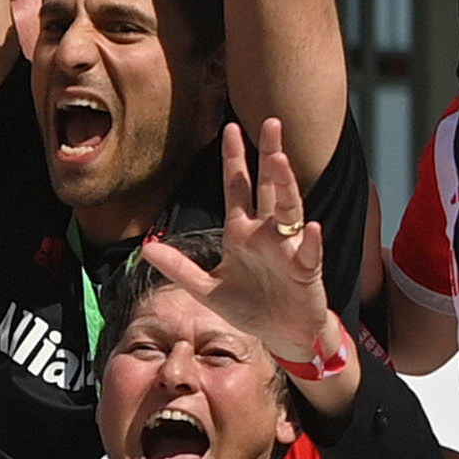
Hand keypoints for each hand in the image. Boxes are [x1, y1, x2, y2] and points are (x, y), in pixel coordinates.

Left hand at [133, 119, 334, 362]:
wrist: (282, 336)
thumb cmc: (250, 307)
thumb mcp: (207, 289)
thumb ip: (179, 268)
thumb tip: (146, 247)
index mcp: (242, 233)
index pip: (237, 188)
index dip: (234, 159)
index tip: (230, 128)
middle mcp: (266, 234)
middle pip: (268, 188)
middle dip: (269, 156)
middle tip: (272, 123)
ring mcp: (288, 250)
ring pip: (288, 211)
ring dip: (286, 186)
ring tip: (281, 160)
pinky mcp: (306, 272)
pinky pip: (309, 253)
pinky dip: (311, 241)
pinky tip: (312, 227)